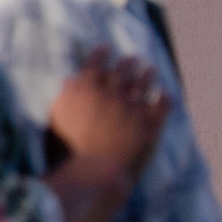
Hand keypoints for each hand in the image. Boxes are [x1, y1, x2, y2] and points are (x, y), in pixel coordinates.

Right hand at [46, 48, 165, 177]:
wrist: (93, 173)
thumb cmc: (66, 151)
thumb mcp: (57, 119)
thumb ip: (65, 96)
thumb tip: (71, 79)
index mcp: (85, 89)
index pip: (95, 63)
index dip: (101, 54)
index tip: (106, 48)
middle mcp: (111, 93)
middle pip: (122, 71)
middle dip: (128, 62)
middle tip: (134, 58)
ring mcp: (132, 108)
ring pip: (143, 84)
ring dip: (147, 75)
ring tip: (150, 69)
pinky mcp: (150, 125)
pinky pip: (161, 105)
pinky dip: (163, 97)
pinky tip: (164, 94)